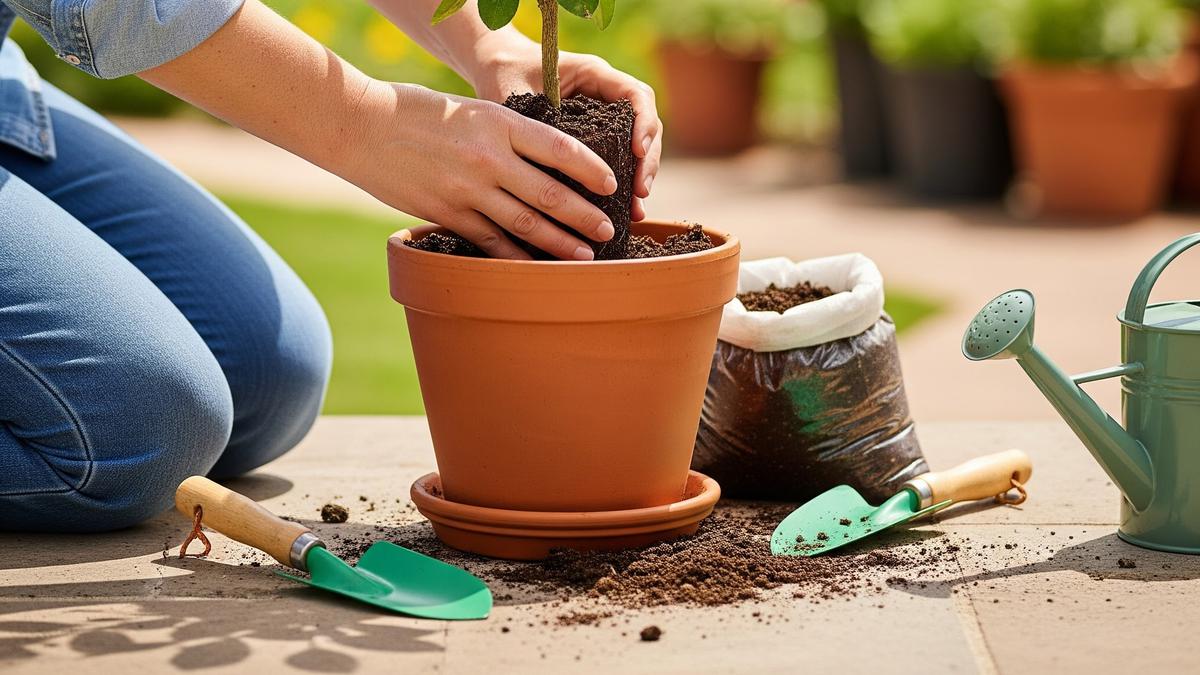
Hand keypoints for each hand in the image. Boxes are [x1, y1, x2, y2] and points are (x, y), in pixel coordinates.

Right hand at [339, 81, 618, 259]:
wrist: (361, 127)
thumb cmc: (420, 112)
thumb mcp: (474, 110)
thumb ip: (510, 135)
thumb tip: (552, 164)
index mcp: (499, 123)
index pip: (561, 150)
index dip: (592, 170)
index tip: (611, 185)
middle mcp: (487, 157)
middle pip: (550, 194)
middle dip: (585, 217)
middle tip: (608, 230)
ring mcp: (467, 189)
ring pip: (525, 224)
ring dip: (560, 243)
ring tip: (585, 255)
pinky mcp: (447, 213)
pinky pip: (491, 241)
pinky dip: (517, 257)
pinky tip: (536, 266)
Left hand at [471, 37, 661, 221]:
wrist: (497, 69)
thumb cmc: (506, 73)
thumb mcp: (516, 93)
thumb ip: (533, 120)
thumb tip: (547, 164)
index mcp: (593, 73)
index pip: (635, 95)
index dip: (644, 123)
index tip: (638, 152)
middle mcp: (605, 94)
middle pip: (644, 125)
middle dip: (647, 160)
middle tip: (640, 192)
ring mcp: (603, 116)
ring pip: (636, 145)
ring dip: (639, 176)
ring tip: (636, 210)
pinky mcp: (596, 135)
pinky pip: (619, 157)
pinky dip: (623, 182)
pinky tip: (624, 210)